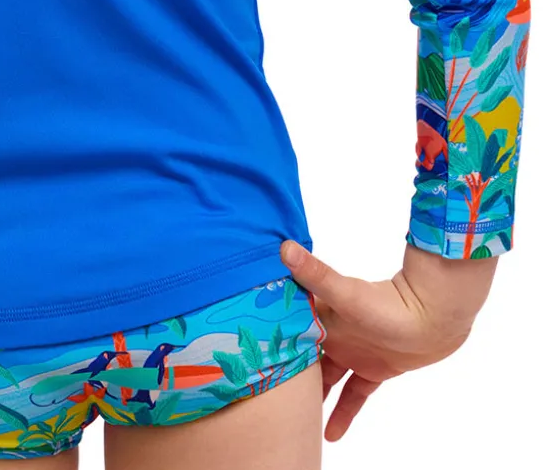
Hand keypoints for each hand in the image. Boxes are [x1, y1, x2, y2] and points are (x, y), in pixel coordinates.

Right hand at [280, 239, 496, 441]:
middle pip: (302, 356)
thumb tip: (284, 247)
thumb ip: (316, 274)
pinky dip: (342, 413)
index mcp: (320, 314)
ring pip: (324, 378)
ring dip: (310, 396)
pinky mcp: (373, 370)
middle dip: (285, 372)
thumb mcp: (347, 294)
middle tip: (262, 395)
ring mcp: (353, 353)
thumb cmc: (390, 303)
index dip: (267, 341)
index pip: (287, 330)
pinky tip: (330, 435)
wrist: (436, 316)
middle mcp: (333, 333)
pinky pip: (353, 396)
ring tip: (291, 419)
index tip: (245, 356)